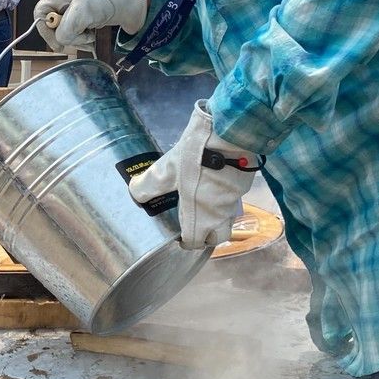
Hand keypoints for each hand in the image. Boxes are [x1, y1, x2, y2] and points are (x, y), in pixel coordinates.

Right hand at [33, 0, 146, 51]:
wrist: (136, 2)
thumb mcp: (83, 10)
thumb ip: (66, 27)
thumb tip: (61, 40)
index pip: (40, 12)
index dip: (45, 29)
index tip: (59, 43)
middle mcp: (67, 1)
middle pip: (53, 25)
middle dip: (66, 36)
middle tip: (83, 38)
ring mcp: (77, 11)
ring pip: (65, 32)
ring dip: (77, 39)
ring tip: (91, 36)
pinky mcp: (86, 20)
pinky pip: (77, 35)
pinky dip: (84, 40)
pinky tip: (94, 35)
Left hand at [129, 100, 261, 249]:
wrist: (229, 135)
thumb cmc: (195, 157)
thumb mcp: (166, 170)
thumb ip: (149, 184)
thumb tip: (134, 192)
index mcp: (199, 215)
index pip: (196, 242)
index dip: (186, 243)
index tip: (180, 238)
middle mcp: (219, 214)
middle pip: (218, 237)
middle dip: (207, 237)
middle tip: (195, 227)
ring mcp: (234, 200)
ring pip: (227, 220)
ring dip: (216, 219)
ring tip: (202, 205)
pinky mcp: (244, 185)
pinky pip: (233, 201)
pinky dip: (224, 200)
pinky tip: (214, 186)